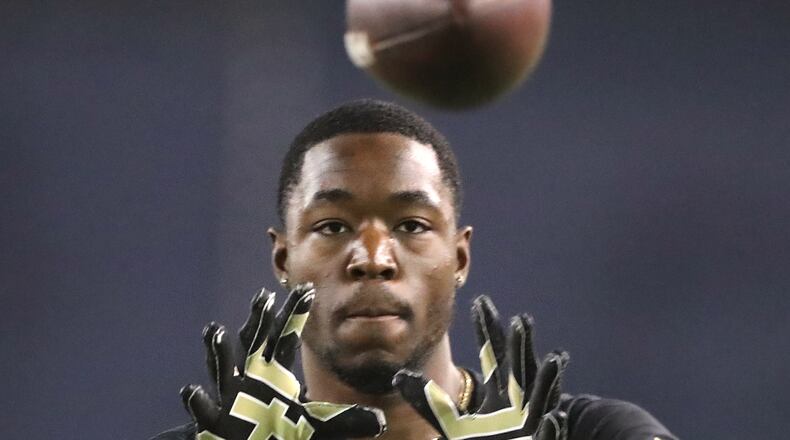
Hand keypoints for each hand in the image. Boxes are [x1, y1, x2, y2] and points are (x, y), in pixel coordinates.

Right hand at [180, 284, 385, 439]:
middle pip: (253, 342)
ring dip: (218, 351)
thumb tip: (379, 422)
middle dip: (257, 322)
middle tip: (263, 297)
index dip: (294, 314)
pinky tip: (192, 390)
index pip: (284, 336)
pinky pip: (204, 408)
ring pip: (222, 367)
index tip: (306, 289)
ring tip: (216, 332)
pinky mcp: (215, 419)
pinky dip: (198, 400)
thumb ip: (344, 422)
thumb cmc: (275, 431)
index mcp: (273, 372)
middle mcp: (250, 375)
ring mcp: (229, 394)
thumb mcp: (315, 426)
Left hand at [394, 295, 568, 439]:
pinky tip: (554, 414)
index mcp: (498, 391)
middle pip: (519, 367)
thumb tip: (399, 377)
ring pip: (540, 394)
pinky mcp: (537, 438)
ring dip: (546, 377)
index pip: (491, 354)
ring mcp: (530, 419)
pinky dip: (551, 421)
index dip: (487, 330)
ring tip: (554, 358)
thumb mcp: (450, 421)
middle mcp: (517, 400)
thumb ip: (428, 400)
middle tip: (520, 319)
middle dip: (520, 345)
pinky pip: (546, 429)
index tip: (480, 303)